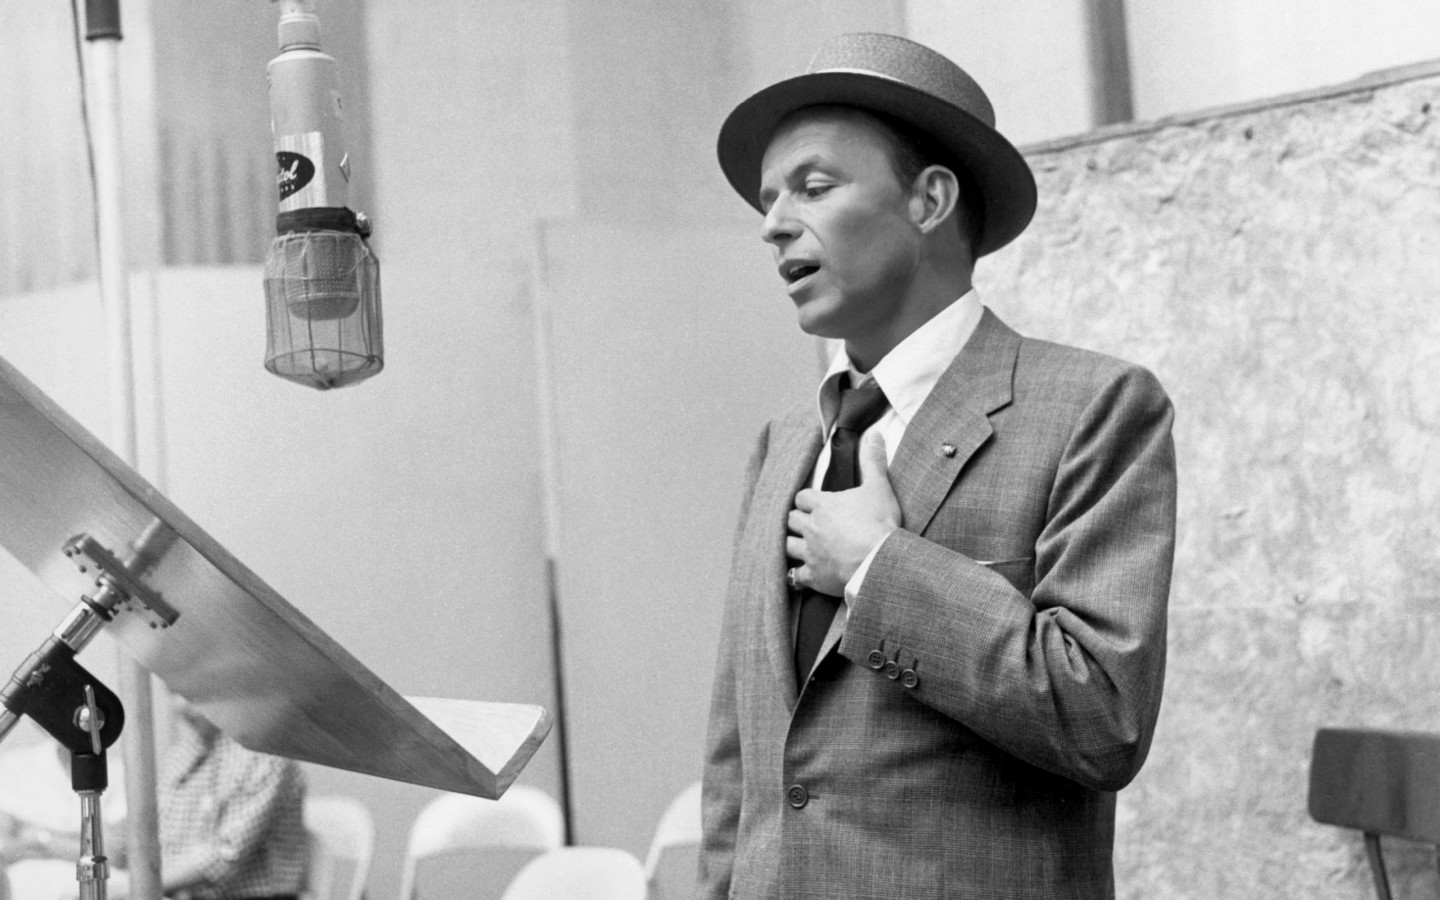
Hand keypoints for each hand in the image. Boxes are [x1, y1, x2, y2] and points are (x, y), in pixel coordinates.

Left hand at [787, 430, 900, 595]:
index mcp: (822, 505)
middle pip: (790, 520)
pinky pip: (795, 577)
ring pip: (787, 546)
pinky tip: (799, 577)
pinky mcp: (813, 576)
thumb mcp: (879, 487)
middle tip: (805, 524)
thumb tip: (875, 434)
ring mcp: (810, 553)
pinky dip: (796, 576)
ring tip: (799, 546)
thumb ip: (873, 461)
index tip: (812, 504)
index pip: (802, 497)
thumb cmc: (880, 523)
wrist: (880, 561)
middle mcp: (811, 527)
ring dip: (792, 545)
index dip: (807, 500)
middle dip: (796, 521)